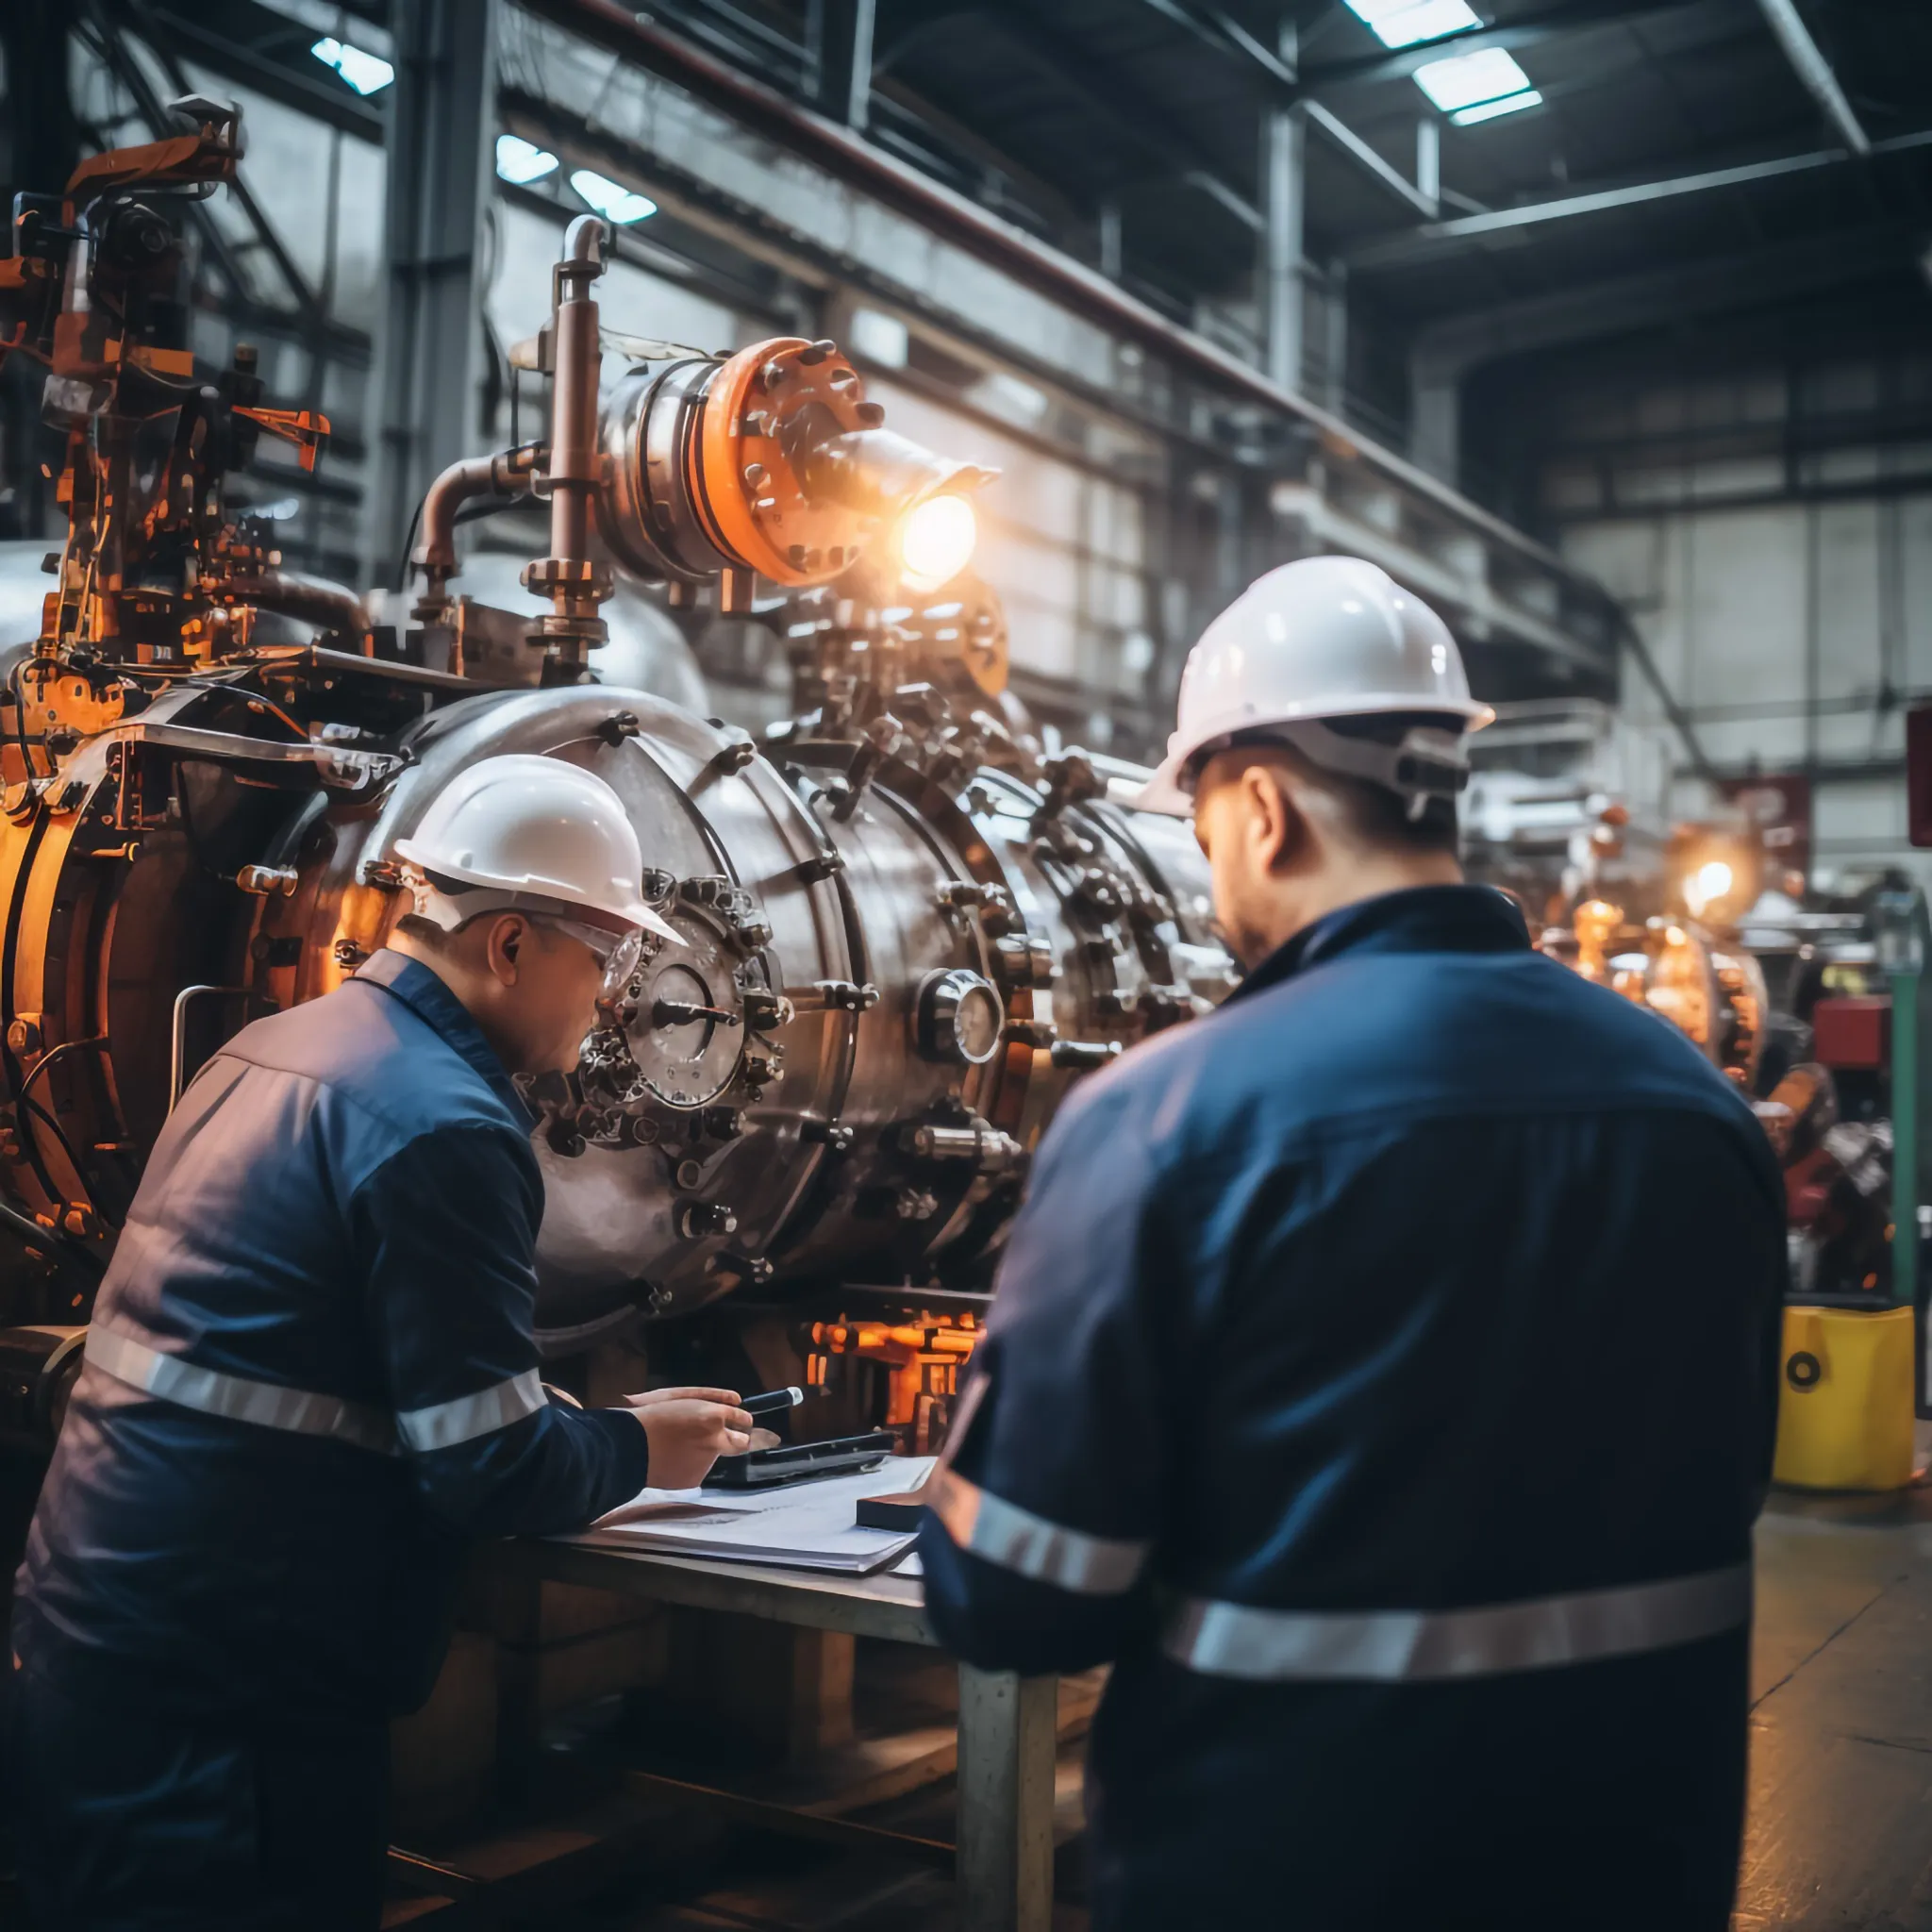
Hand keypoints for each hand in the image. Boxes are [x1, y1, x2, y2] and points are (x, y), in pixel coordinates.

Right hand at [622, 1387, 753, 1489]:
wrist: (628, 1445)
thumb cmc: (651, 1415)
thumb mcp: (684, 1398)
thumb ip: (711, 1402)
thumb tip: (735, 1401)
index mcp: (714, 1416)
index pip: (743, 1418)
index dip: (743, 1420)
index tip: (744, 1422)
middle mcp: (716, 1439)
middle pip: (743, 1443)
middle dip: (742, 1441)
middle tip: (732, 1440)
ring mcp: (706, 1461)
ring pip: (713, 1457)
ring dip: (703, 1453)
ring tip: (676, 1448)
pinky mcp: (694, 1478)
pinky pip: (696, 1471)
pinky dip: (688, 1467)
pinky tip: (670, 1461)